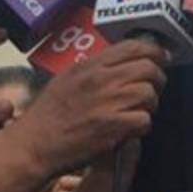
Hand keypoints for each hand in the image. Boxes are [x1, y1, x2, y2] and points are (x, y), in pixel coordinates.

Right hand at [7, 40, 167, 175]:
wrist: (33, 145)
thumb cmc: (48, 115)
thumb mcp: (67, 78)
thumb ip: (96, 68)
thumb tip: (125, 61)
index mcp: (90, 65)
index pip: (134, 47)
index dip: (153, 52)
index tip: (159, 59)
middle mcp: (101, 79)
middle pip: (149, 68)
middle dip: (157, 79)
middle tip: (151, 89)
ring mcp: (108, 102)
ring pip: (150, 93)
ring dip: (149, 105)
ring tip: (137, 112)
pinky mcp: (113, 126)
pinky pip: (144, 119)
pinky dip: (142, 126)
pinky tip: (130, 129)